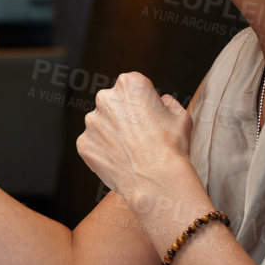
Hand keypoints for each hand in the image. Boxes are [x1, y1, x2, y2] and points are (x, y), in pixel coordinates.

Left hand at [75, 72, 200, 243]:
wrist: (157, 180)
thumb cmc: (172, 146)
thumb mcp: (181, 116)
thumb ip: (168, 103)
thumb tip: (162, 101)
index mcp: (129, 84)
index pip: (132, 86)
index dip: (142, 101)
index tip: (148, 115)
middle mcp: (105, 98)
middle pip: (113, 103)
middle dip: (123, 115)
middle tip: (139, 135)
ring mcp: (92, 122)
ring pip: (101, 124)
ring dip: (112, 133)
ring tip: (131, 151)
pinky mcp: (83, 143)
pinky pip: (93, 144)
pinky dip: (103, 151)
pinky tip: (120, 160)